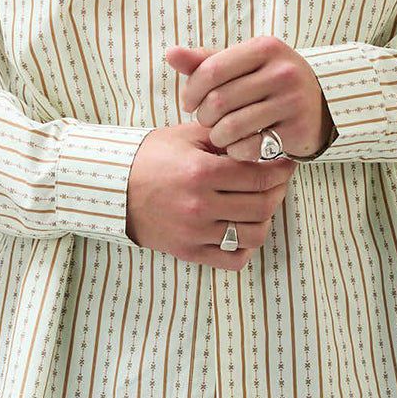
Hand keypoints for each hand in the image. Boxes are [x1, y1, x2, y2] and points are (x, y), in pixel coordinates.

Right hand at [125, 120, 296, 268]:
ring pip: (254, 235)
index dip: (280, 170)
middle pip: (262, 205)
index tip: (285, 164)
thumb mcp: (185, 137)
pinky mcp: (189, 252)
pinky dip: (245, 247)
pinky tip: (241, 229)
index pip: (259, 176)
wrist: (111, 187)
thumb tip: (261, 143)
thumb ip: (224, 138)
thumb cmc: (149, 158)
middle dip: (277, 191)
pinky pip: (234, 260)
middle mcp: (200, 206)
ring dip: (265, 219)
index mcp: (201, 173)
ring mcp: (195, 233)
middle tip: (276, 182)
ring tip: (260, 205)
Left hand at [164, 35, 334, 160]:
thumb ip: (206, 60)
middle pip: (219, 100)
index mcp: (265, 47)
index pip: (211, 69)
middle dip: (204, 116)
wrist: (319, 105)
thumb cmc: (269, 82)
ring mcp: (292, 101)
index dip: (191, 91)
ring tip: (219, 134)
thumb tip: (171, 54)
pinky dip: (236, 150)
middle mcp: (282, 71)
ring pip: (232, 126)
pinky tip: (237, 145)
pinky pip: (251, 146)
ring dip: (217, 135)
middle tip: (206, 121)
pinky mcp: (297, 129)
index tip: (189, 103)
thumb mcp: (242, 65)